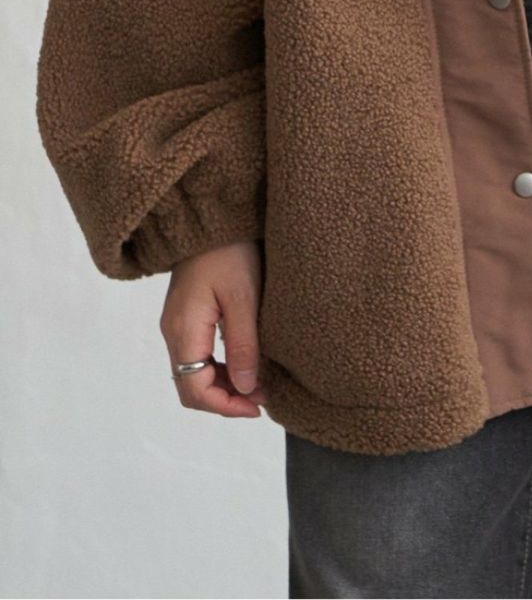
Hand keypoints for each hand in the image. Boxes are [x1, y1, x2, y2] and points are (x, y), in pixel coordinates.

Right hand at [160, 239, 266, 417]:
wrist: (211, 217)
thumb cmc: (230, 252)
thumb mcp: (244, 298)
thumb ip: (244, 345)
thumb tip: (247, 389)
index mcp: (183, 330)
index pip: (194, 390)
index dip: (224, 407)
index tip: (257, 408)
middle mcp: (173, 332)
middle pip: (191, 386)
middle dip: (226, 400)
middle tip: (263, 399)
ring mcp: (177, 324)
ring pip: (194, 373)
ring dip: (225, 384)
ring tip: (261, 384)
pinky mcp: (186, 316)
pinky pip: (198, 355)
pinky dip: (221, 367)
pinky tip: (246, 362)